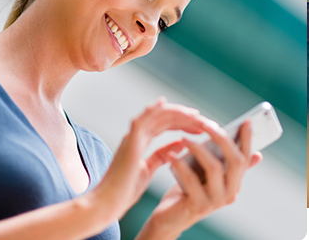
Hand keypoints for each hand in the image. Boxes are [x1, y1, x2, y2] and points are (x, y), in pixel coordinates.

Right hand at [89, 98, 213, 221]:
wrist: (106, 205)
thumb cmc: (124, 192)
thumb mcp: (149, 169)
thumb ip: (163, 155)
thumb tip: (180, 142)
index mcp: (140, 142)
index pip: (165, 124)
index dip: (182, 121)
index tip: (199, 124)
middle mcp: (136, 135)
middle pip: (164, 117)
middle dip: (184, 116)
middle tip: (202, 118)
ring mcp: (132, 137)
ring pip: (157, 114)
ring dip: (177, 112)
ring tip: (194, 115)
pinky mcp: (130, 142)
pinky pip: (141, 120)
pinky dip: (152, 110)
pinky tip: (163, 103)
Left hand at [139, 121, 262, 238]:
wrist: (170, 218)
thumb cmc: (189, 190)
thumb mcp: (208, 174)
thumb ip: (224, 162)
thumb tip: (251, 150)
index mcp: (235, 183)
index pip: (245, 158)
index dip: (247, 139)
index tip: (246, 121)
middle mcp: (230, 193)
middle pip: (235, 161)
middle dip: (222, 138)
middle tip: (207, 124)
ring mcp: (216, 201)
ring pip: (214, 167)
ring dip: (198, 148)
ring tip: (184, 138)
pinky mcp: (198, 205)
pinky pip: (191, 179)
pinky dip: (180, 164)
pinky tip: (171, 156)